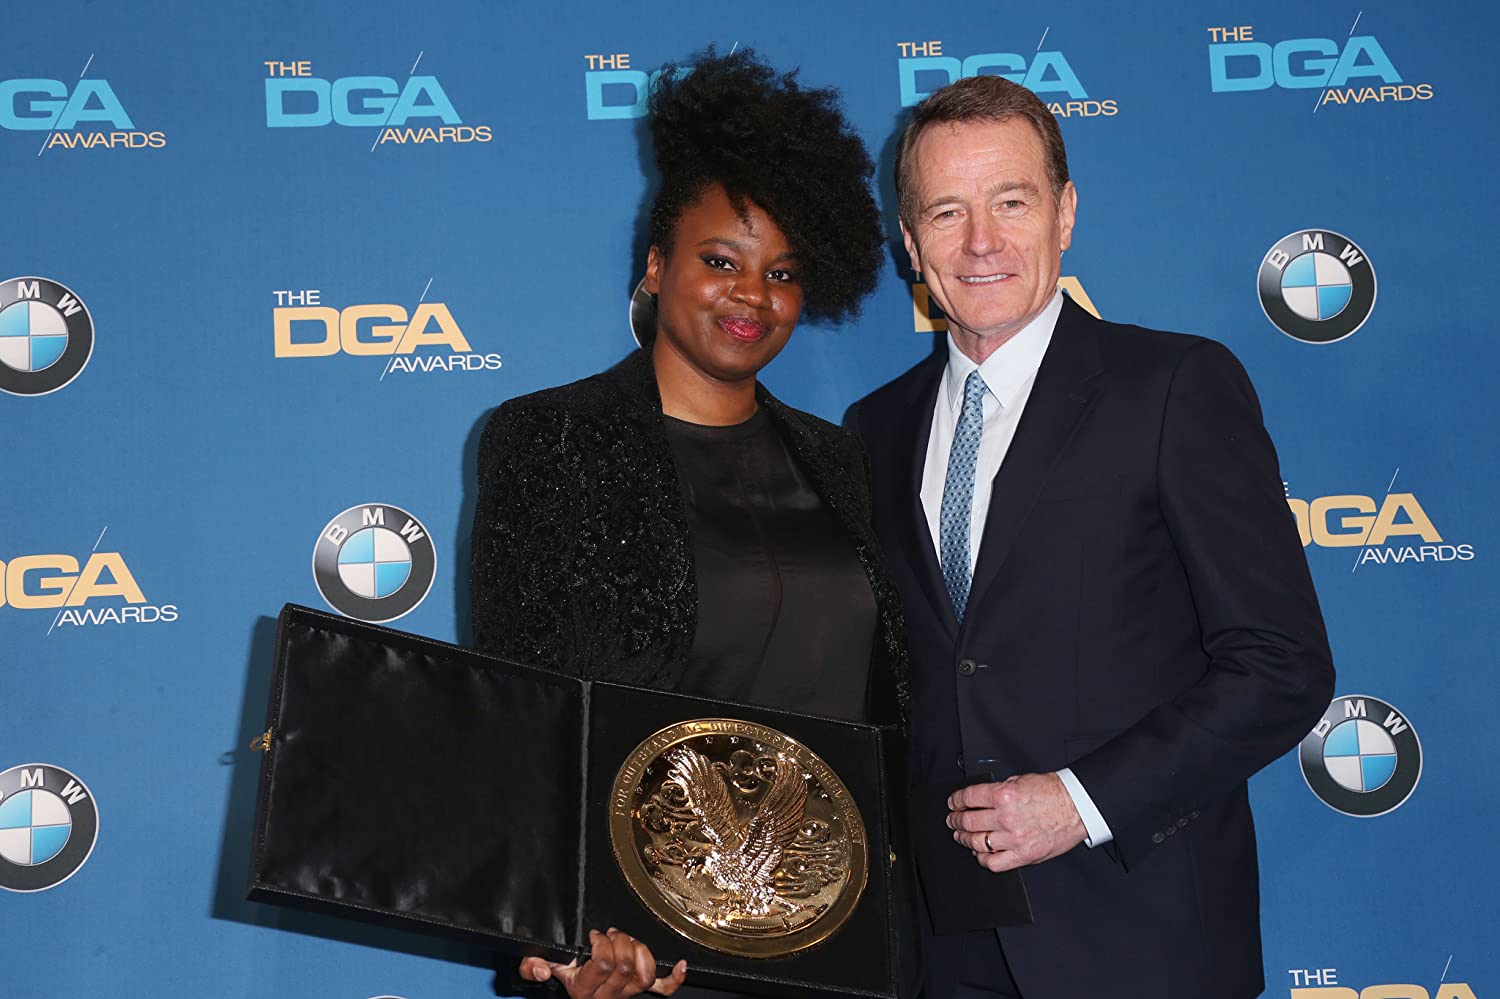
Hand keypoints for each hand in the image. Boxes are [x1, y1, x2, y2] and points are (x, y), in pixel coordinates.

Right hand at [519, 928, 687, 998]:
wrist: (573, 991)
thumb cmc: (561, 974)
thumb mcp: (540, 967)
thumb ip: (533, 965)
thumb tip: (542, 968)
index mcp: (584, 988)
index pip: (604, 964)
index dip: (602, 944)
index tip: (595, 936)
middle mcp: (608, 995)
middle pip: (626, 965)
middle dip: (619, 942)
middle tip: (611, 934)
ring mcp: (626, 994)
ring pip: (644, 973)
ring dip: (638, 950)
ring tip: (626, 941)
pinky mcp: (640, 991)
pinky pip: (662, 989)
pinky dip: (674, 978)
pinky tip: (681, 965)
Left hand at [946, 773, 1086, 871]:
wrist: (1077, 807)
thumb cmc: (1054, 793)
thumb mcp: (1021, 780)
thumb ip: (1000, 789)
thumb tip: (982, 797)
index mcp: (1004, 795)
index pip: (968, 798)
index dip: (956, 801)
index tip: (953, 803)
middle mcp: (1006, 817)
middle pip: (969, 821)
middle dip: (956, 820)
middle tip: (953, 820)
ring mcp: (1013, 838)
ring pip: (977, 842)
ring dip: (964, 839)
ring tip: (961, 836)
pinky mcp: (1023, 855)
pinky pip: (994, 862)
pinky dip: (982, 858)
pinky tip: (979, 853)